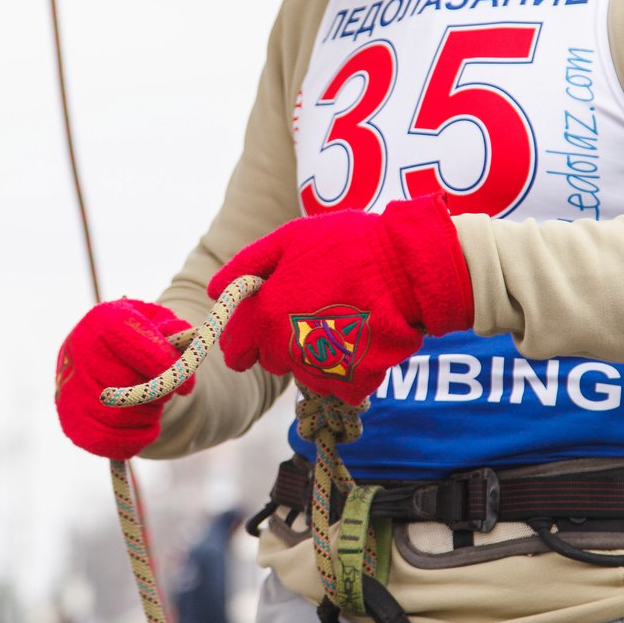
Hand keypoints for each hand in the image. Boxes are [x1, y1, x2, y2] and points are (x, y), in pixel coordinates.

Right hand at [55, 299, 193, 458]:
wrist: (95, 355)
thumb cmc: (135, 337)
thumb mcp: (156, 321)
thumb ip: (174, 330)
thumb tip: (184, 347)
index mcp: (102, 321)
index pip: (132, 344)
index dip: (164, 366)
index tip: (185, 385)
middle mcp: (80, 352)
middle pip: (126, 384)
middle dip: (157, 394)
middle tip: (166, 392)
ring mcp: (70, 388)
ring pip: (118, 417)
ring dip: (148, 416)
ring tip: (152, 405)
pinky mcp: (71, 421)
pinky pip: (107, 441)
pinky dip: (135, 440)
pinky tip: (144, 426)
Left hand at [209, 195, 472, 401]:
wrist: (408, 269)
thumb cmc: (347, 245)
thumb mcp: (291, 238)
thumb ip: (248, 265)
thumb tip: (215, 289)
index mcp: (266, 318)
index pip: (235, 349)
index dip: (242, 339)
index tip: (257, 327)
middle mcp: (287, 351)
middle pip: (269, 361)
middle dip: (279, 342)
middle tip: (309, 310)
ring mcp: (321, 371)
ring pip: (304, 371)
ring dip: (314, 353)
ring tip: (340, 317)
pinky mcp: (353, 384)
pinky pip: (339, 383)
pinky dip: (346, 366)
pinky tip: (359, 337)